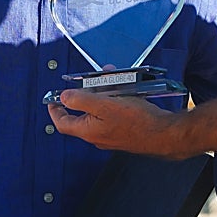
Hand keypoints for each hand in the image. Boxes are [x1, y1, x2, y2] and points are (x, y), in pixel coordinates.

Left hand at [46, 90, 191, 159]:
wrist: (164, 134)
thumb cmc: (137, 122)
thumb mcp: (104, 105)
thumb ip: (80, 100)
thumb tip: (64, 97)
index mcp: (88, 132)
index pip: (63, 123)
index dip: (54, 110)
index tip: (52, 99)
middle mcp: (98, 136)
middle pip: (82, 114)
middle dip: (84, 95)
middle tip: (88, 82)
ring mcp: (111, 134)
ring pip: (99, 111)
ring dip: (102, 94)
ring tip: (110, 80)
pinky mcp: (125, 130)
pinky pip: (113, 112)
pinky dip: (114, 100)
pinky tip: (123, 89)